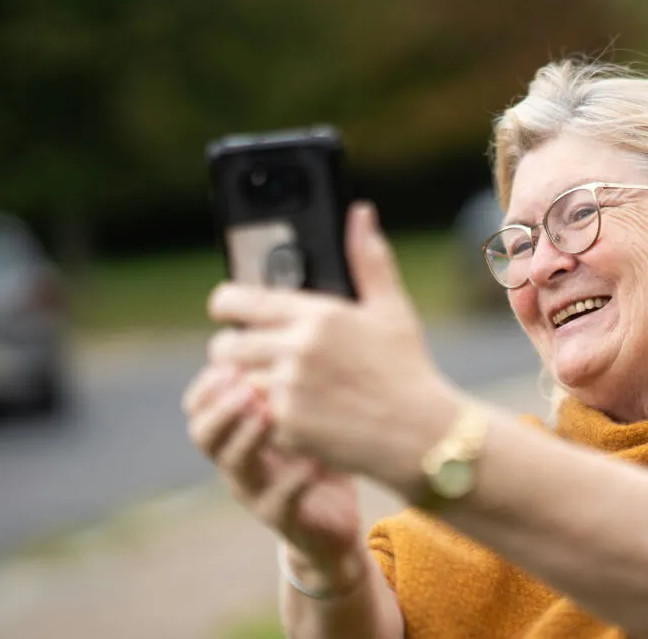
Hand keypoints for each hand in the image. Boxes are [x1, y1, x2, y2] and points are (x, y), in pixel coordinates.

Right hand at [181, 364, 364, 591]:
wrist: (336, 523)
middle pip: (205, 434)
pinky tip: (313, 461)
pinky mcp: (283, 519)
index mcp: (238, 433)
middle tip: (243, 384)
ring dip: (249, 436)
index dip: (209, 383)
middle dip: (220, 407)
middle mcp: (239, 462)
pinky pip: (279, 500)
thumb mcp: (304, 414)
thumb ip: (291, 378)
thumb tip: (291, 317)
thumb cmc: (319, 456)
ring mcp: (257, 492)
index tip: (230, 357)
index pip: (201, 405)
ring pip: (235, 466)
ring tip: (269, 413)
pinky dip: (294, 479)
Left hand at [204, 202, 460, 499]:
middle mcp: (296, 349)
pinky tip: (305, 415)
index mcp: (317, 315)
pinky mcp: (287, 426)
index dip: (226, 305)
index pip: (236, 300)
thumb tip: (360, 212)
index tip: (230, 310)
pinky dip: (275, 417)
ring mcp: (288, 390)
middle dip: (235, 350)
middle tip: (258, 355)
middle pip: (226, 346)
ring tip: (288, 387)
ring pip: (240, 383)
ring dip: (255, 385)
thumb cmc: (407, 369)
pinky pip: (259, 416)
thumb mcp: (392, 310)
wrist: (422, 434)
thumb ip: (368, 259)